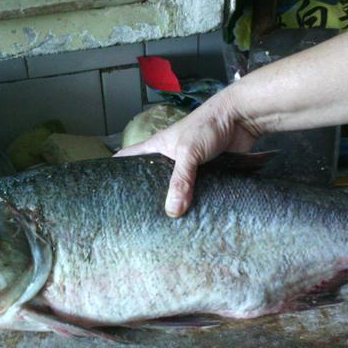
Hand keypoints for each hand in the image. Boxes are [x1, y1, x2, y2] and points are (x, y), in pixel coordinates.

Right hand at [115, 90, 259, 216]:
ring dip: (174, 203)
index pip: (128, 159)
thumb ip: (181, 180)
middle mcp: (170, 158)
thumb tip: (172, 212)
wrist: (242, 119)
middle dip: (147, 197)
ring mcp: (190, 168)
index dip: (116, 172)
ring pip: (176, 189)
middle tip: (136, 220)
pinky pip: (198, 192)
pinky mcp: (208, 175)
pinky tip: (192, 220)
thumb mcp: (188, 152)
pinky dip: (195, 203)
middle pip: (152, 179)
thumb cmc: (208, 126)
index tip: (105, 191)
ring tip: (162, 227)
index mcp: (157, 147)